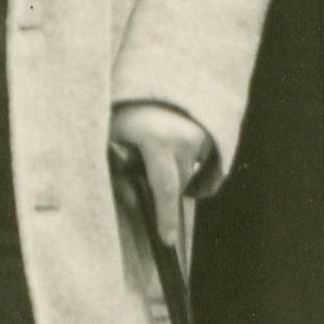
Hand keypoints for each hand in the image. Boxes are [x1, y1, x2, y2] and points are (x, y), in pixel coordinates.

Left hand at [110, 100, 211, 255]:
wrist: (149, 82)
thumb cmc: (124, 111)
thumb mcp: (112, 136)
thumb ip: (116, 167)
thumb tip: (127, 200)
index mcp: (156, 140)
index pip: (164, 187)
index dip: (166, 217)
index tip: (167, 241)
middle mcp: (183, 139)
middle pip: (179, 186)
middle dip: (165, 196)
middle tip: (148, 189)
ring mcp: (200, 136)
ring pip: (190, 176)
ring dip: (176, 179)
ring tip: (155, 160)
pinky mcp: (211, 134)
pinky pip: (207, 168)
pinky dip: (197, 175)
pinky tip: (182, 169)